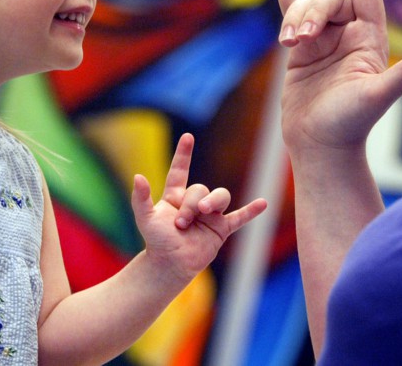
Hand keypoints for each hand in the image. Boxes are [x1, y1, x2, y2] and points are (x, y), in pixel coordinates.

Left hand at [130, 133, 266, 283]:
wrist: (170, 265)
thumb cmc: (156, 242)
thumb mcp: (145, 219)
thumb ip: (141, 198)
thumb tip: (138, 176)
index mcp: (175, 196)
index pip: (180, 171)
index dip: (183, 154)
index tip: (188, 136)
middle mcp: (194, 202)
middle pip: (201, 189)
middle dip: (191, 205)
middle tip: (182, 223)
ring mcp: (209, 215)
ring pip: (220, 196)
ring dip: (213, 202)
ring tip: (204, 213)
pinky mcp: (221, 229)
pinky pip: (239, 217)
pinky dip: (251, 211)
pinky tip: (263, 204)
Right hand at [272, 0, 401, 155]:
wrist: (319, 145)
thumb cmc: (352, 124)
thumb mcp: (379, 95)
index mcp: (370, 39)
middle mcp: (348, 34)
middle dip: (314, 11)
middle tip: (302, 40)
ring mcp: (322, 39)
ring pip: (307, 6)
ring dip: (295, 18)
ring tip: (291, 46)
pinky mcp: (299, 48)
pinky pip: (290, 11)